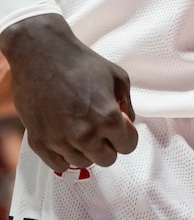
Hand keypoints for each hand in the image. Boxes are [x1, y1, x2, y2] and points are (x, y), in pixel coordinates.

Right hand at [0, 14, 137, 172]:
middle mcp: (85, 135)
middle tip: (100, 127)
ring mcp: (60, 141)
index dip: (126, 135)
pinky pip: (59, 165)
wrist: (42, 54)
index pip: (128, 146)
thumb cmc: (81, 62)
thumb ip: (127, 104)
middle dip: (108, 144)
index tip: (120, 127)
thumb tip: (127, 123)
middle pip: (107, 159)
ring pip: (83, 162)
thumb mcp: (118, 76)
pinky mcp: (39, 142)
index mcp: (107, 117)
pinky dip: (65, 154)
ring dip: (86, 149)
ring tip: (80, 125)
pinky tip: (66, 137)